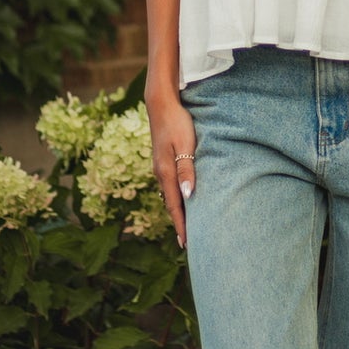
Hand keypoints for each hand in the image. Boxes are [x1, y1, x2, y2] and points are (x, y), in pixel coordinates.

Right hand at [148, 87, 197, 246]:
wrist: (161, 104)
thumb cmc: (177, 122)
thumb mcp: (185, 145)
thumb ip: (186, 169)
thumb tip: (188, 196)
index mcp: (166, 173)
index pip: (175, 206)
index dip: (181, 225)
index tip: (187, 244)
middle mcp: (161, 173)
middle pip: (171, 204)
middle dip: (179, 224)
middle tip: (188, 243)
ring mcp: (161, 167)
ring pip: (170, 195)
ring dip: (178, 211)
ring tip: (187, 226)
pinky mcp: (163, 160)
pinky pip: (170, 186)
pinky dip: (176, 198)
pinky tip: (182, 199)